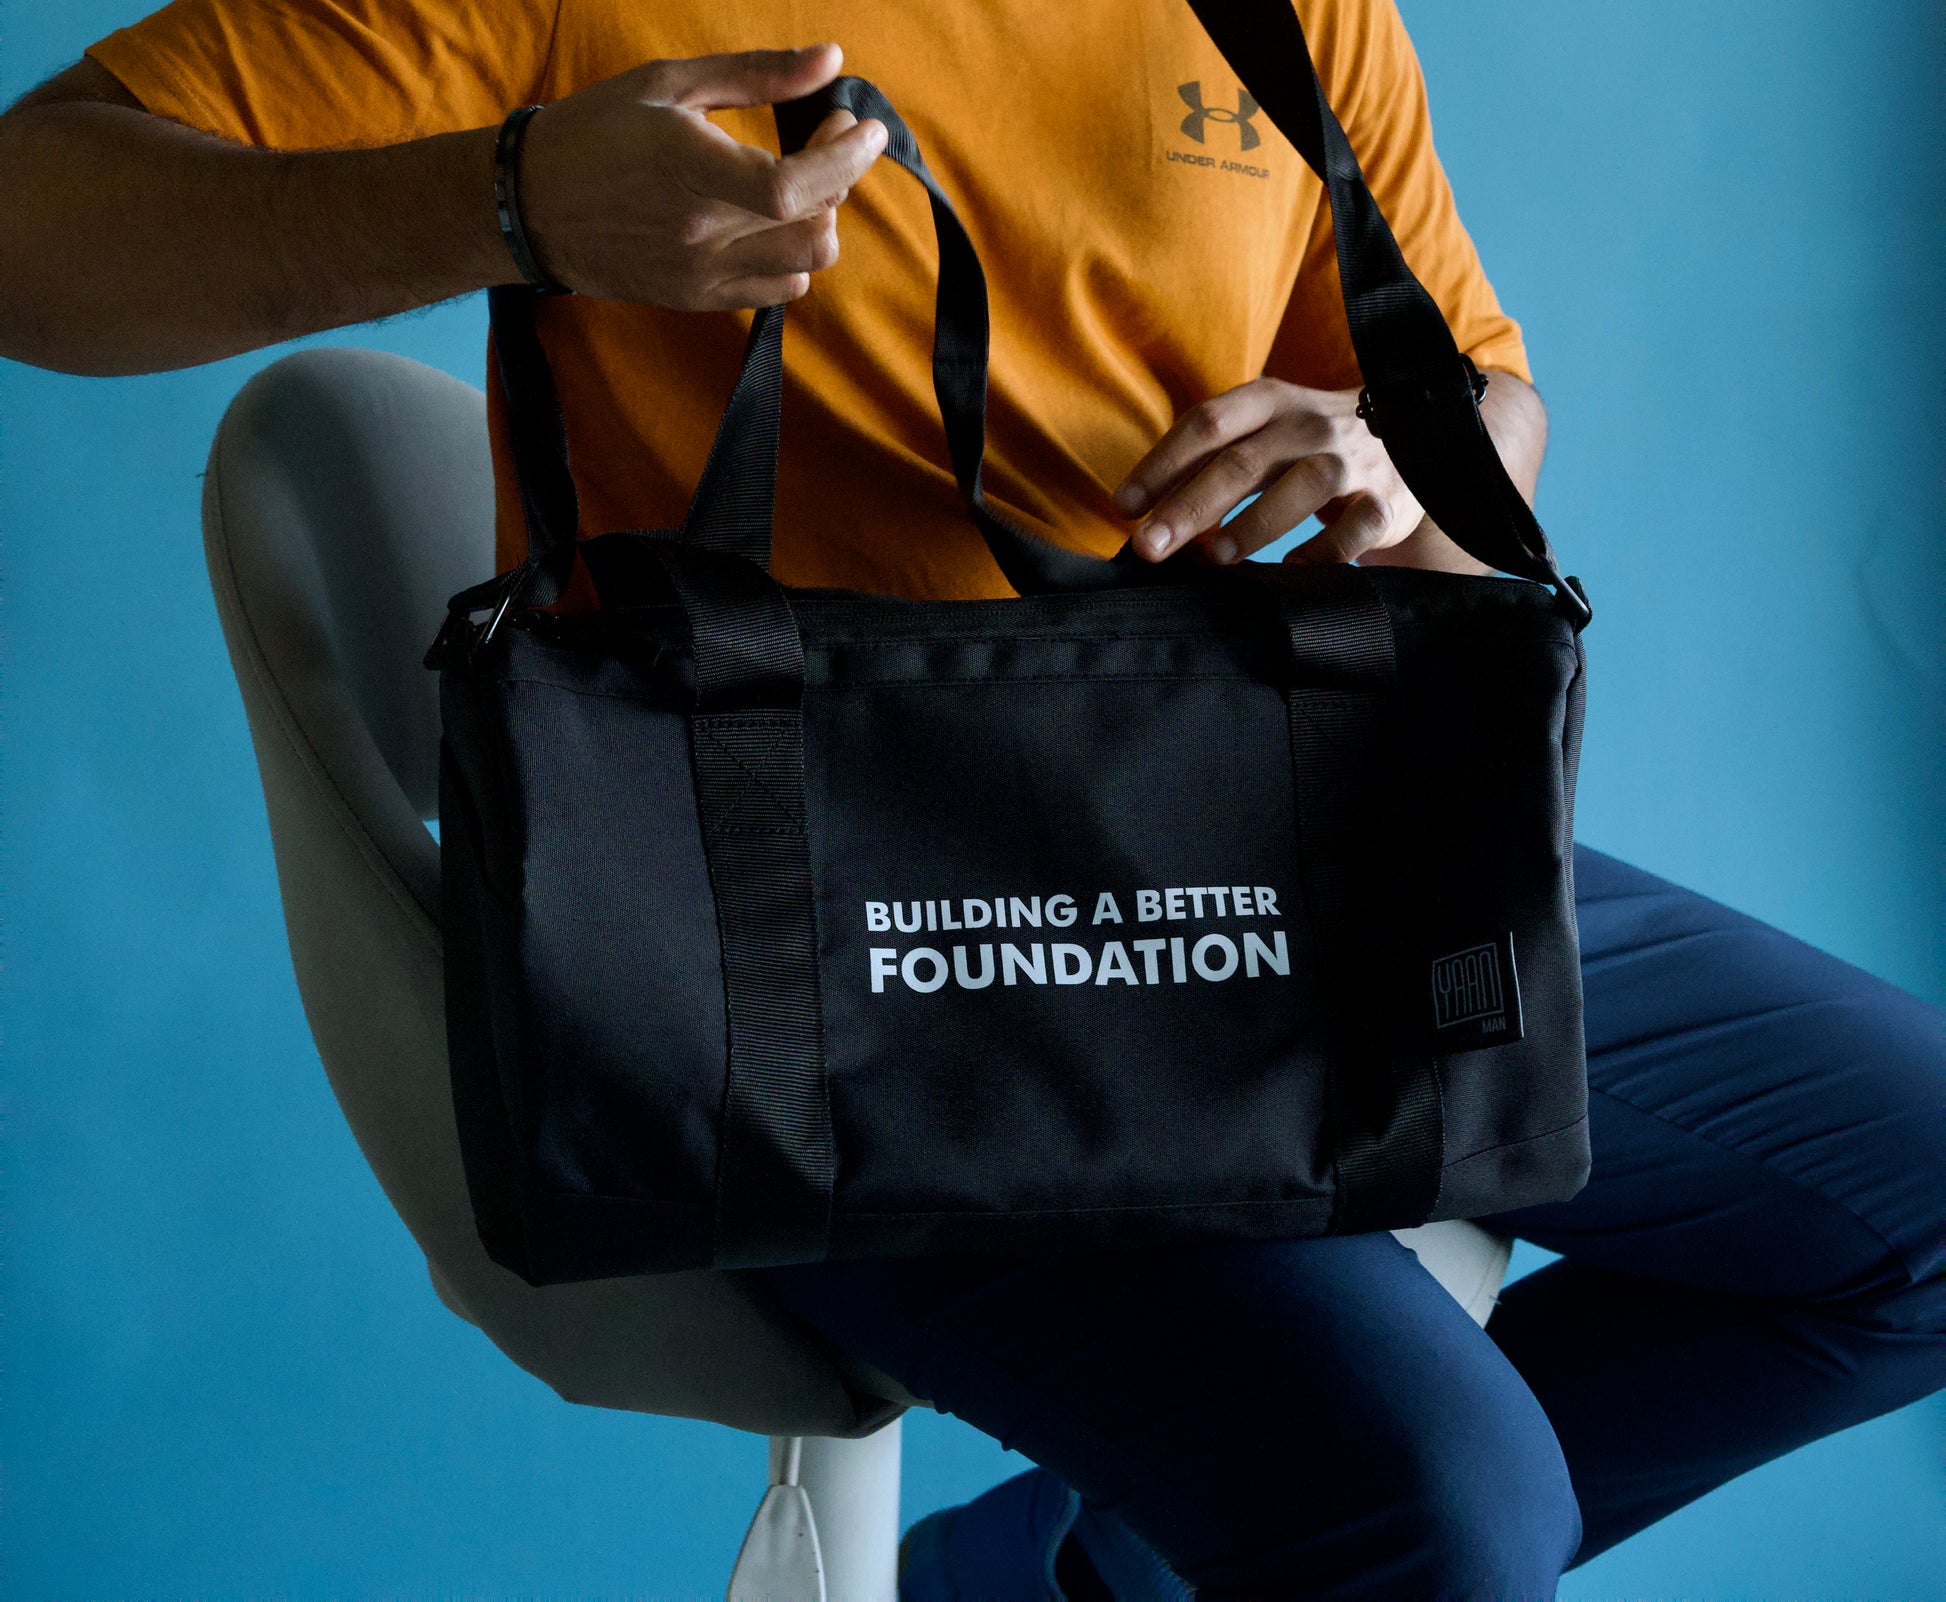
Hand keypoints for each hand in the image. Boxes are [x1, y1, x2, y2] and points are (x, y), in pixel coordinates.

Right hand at [517, 43, 885, 307]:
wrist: (527, 206)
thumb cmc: (594, 131)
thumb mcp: (669, 82)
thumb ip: (755, 74)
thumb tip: (829, 60)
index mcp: (690, 169)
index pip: (794, 186)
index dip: (844, 161)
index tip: (865, 130)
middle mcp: (700, 233)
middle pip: (815, 227)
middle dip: (839, 179)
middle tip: (827, 138)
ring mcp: (700, 275)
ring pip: (805, 266)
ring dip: (818, 221)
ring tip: (797, 183)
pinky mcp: (697, 300)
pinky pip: (777, 292)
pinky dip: (792, 258)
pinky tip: (770, 222)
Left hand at [1113, 378, 1430, 566]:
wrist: (1412, 438)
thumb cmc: (1308, 444)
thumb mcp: (1261, 432)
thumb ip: (1208, 462)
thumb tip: (1143, 512)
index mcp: (1270, 400)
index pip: (1206, 424)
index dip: (1161, 464)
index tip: (1125, 508)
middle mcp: (1309, 424)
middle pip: (1242, 461)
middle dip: (1189, 505)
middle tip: (1149, 545)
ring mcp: (1352, 461)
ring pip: (1302, 487)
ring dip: (1253, 524)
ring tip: (1212, 556)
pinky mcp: (1386, 500)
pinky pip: (1355, 528)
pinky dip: (1322, 552)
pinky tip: (1291, 571)